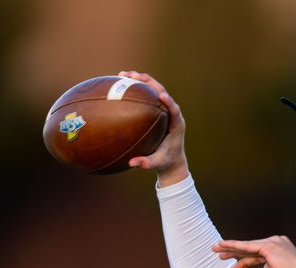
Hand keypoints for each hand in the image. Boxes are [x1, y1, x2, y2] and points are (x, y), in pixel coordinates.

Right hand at [118, 71, 188, 185]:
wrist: (172, 159)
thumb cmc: (166, 161)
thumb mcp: (157, 163)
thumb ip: (146, 163)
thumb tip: (132, 164)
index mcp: (176, 125)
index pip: (174, 110)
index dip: (169, 102)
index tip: (161, 95)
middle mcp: (171, 114)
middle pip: (162, 93)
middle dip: (149, 83)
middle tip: (133, 76)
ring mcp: (164, 110)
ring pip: (153, 90)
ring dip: (140, 81)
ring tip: (123, 75)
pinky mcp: (157, 110)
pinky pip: (147, 96)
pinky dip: (135, 89)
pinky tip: (120, 84)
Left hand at [212, 236, 295, 267]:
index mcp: (280, 249)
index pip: (258, 254)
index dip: (244, 260)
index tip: (234, 266)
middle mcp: (277, 242)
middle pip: (250, 247)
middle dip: (234, 250)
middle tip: (220, 252)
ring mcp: (273, 242)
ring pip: (247, 246)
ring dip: (230, 247)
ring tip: (216, 249)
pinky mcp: (268, 246)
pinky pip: (247, 247)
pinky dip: (235, 246)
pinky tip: (224, 246)